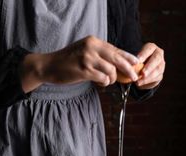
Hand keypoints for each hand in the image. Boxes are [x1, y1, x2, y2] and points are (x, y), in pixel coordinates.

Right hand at [21, 36, 138, 91]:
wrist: (49, 66)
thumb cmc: (68, 61)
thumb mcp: (84, 51)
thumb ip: (100, 55)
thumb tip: (117, 64)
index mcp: (93, 41)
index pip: (116, 49)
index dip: (128, 57)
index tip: (136, 63)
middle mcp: (92, 47)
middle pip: (117, 58)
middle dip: (128, 69)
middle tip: (133, 77)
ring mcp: (87, 58)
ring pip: (111, 70)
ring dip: (112, 79)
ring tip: (106, 82)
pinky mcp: (84, 70)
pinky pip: (103, 78)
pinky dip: (104, 83)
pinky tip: (99, 83)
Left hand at [135, 42, 164, 89]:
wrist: (141, 71)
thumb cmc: (135, 62)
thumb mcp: (133, 59)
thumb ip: (132, 61)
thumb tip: (128, 67)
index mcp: (151, 47)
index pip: (149, 49)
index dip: (144, 54)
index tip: (138, 61)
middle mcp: (158, 54)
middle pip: (156, 59)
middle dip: (149, 67)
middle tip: (143, 73)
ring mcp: (161, 64)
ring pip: (158, 70)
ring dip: (148, 77)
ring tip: (139, 81)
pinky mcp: (160, 74)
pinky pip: (156, 78)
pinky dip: (147, 81)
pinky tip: (140, 83)